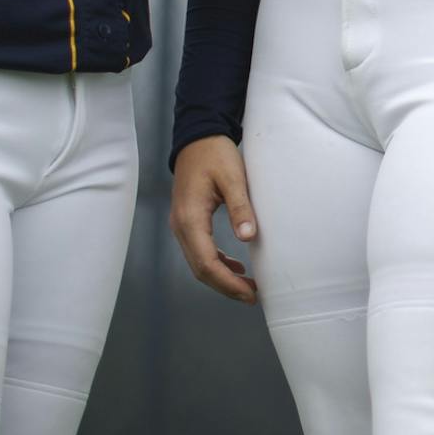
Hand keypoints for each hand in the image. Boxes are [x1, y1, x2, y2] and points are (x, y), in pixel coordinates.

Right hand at [170, 135, 259, 302]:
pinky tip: (236, 267)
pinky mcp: (188, 221)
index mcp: (190, 219)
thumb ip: (241, 207)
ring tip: (248, 288)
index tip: (250, 293)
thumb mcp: (234, 178)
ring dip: (222, 277)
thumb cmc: (216, 154)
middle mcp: (181, 226)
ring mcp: (182, 225)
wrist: (198, 137)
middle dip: (226, 286)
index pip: (207, 263)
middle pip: (200, 269)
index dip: (228, 283)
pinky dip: (217, 263)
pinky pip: (199, 251)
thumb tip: (248, 238)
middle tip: (253, 297)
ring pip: (198, 263)